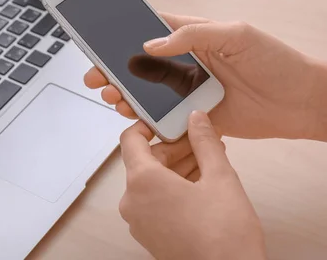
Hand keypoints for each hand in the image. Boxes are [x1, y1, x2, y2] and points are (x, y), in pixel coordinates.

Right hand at [84, 13, 326, 140]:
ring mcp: (188, 89)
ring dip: (124, 93)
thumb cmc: (275, 61)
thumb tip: (153, 44)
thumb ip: (192, 35)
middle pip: (140, 64)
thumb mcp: (236, 34)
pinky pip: (162, 116)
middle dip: (114, 69)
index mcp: (193, 36)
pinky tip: (132, 115)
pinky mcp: (193, 115)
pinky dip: (144, 117)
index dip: (124, 33)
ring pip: (146, 91)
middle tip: (96, 76)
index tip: (100, 39)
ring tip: (111, 96)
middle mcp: (186, 62)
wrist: (301, 103)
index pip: (151, 29)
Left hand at [121, 112, 265, 259]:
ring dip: (176, 168)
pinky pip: (154, 201)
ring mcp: (138, 221)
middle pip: (145, 161)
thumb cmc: (224, 234)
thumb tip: (196, 118)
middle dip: (174, 148)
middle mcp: (132, 200)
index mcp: (142, 181)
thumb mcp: (220, 177)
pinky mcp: (149, 235)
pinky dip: (172, 189)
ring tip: (208, 161)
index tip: (168, 121)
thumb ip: (205, 142)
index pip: (131, 139)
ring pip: (151, 182)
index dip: (148, 125)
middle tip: (202, 141)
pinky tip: (200, 185)